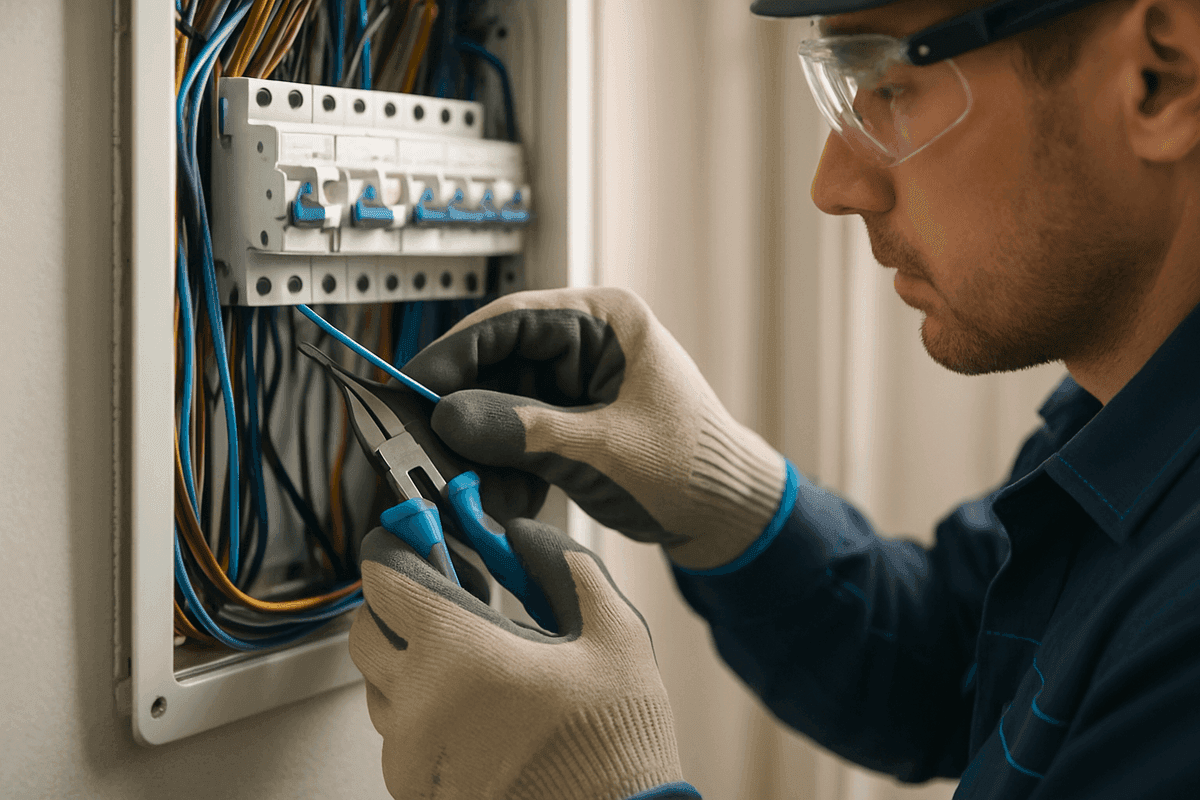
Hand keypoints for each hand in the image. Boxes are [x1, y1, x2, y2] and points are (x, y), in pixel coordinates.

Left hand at [350, 518, 696, 799]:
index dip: (395, 545)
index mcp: (461, 655)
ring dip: (408, 659)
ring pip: (377, 684)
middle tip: (444, 595)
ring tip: (471, 658)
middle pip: (366, 628)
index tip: (409, 533)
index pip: (385, 577)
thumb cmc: (614, 745)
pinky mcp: (415, 790)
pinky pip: (396, 734)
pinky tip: (473, 706)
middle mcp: (420, 706)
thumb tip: (522, 535)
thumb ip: (562, 565)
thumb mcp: (613, 633)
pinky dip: (420, 710)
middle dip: (397, 603)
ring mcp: (412, 755)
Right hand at [402, 287, 786, 570]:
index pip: (511, 320)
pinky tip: (498, 499)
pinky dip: (504, 468)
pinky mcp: (572, 424)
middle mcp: (586, 345)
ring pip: (503, 405)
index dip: (455, 352)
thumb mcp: (604, 449)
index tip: (411, 386)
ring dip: (483, 449)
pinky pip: (520, 437)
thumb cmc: (693, 467)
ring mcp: (577, 386)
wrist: (730, 517)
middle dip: (465, 412)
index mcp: (606, 322)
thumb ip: (525, 431)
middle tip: (422, 444)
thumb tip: (448, 416)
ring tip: (464, 485)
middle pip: (499, 364)